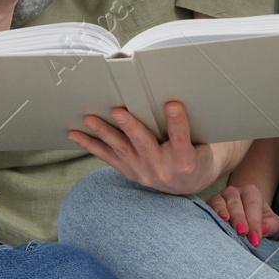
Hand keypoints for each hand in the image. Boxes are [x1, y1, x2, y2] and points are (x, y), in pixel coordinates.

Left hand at [68, 101, 236, 195]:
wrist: (190, 184)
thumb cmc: (196, 154)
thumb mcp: (202, 142)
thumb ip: (188, 126)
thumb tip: (176, 95)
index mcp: (185, 160)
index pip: (181, 138)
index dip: (177, 122)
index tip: (173, 105)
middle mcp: (163, 169)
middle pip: (145, 144)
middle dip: (130, 127)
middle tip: (118, 111)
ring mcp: (143, 173)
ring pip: (121, 150)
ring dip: (104, 133)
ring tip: (90, 119)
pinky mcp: (130, 172)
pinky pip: (108, 158)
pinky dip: (92, 146)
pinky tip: (76, 135)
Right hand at [206, 182, 278, 246]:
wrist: (246, 222)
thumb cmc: (261, 222)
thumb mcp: (273, 224)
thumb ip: (272, 226)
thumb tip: (263, 230)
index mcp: (251, 192)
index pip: (253, 204)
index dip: (255, 222)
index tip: (256, 239)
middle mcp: (233, 192)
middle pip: (235, 203)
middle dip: (239, 217)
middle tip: (242, 232)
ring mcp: (218, 198)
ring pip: (219, 202)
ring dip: (222, 212)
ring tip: (225, 220)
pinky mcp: (207, 206)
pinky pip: (206, 208)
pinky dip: (208, 213)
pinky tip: (211, 221)